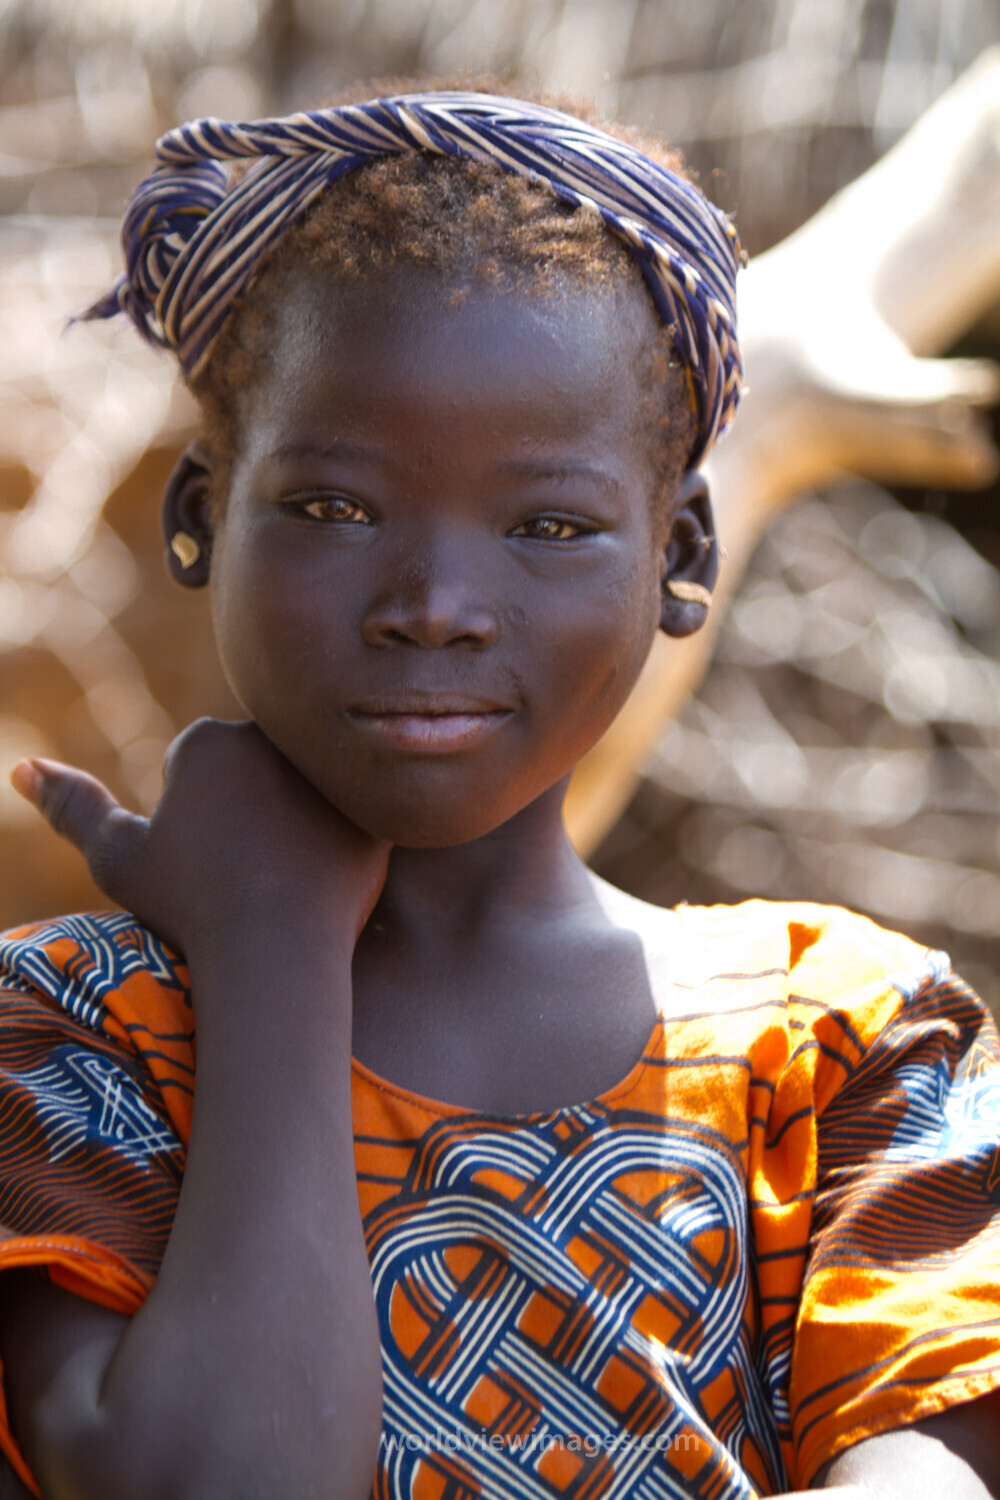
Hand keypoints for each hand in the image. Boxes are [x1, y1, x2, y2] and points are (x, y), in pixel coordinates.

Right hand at [9, 718, 389, 963]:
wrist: (274, 954)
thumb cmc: (188, 909)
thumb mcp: (118, 861)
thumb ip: (74, 807)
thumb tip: (22, 766)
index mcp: (209, 737)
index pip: (201, 767)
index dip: (202, 821)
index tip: (210, 860)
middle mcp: (273, 735)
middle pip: (259, 771)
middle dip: (253, 811)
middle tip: (251, 871)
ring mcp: (329, 767)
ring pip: (306, 790)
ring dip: (298, 821)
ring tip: (288, 875)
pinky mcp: (373, 802)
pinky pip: (355, 815)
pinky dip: (343, 843)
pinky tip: (328, 878)